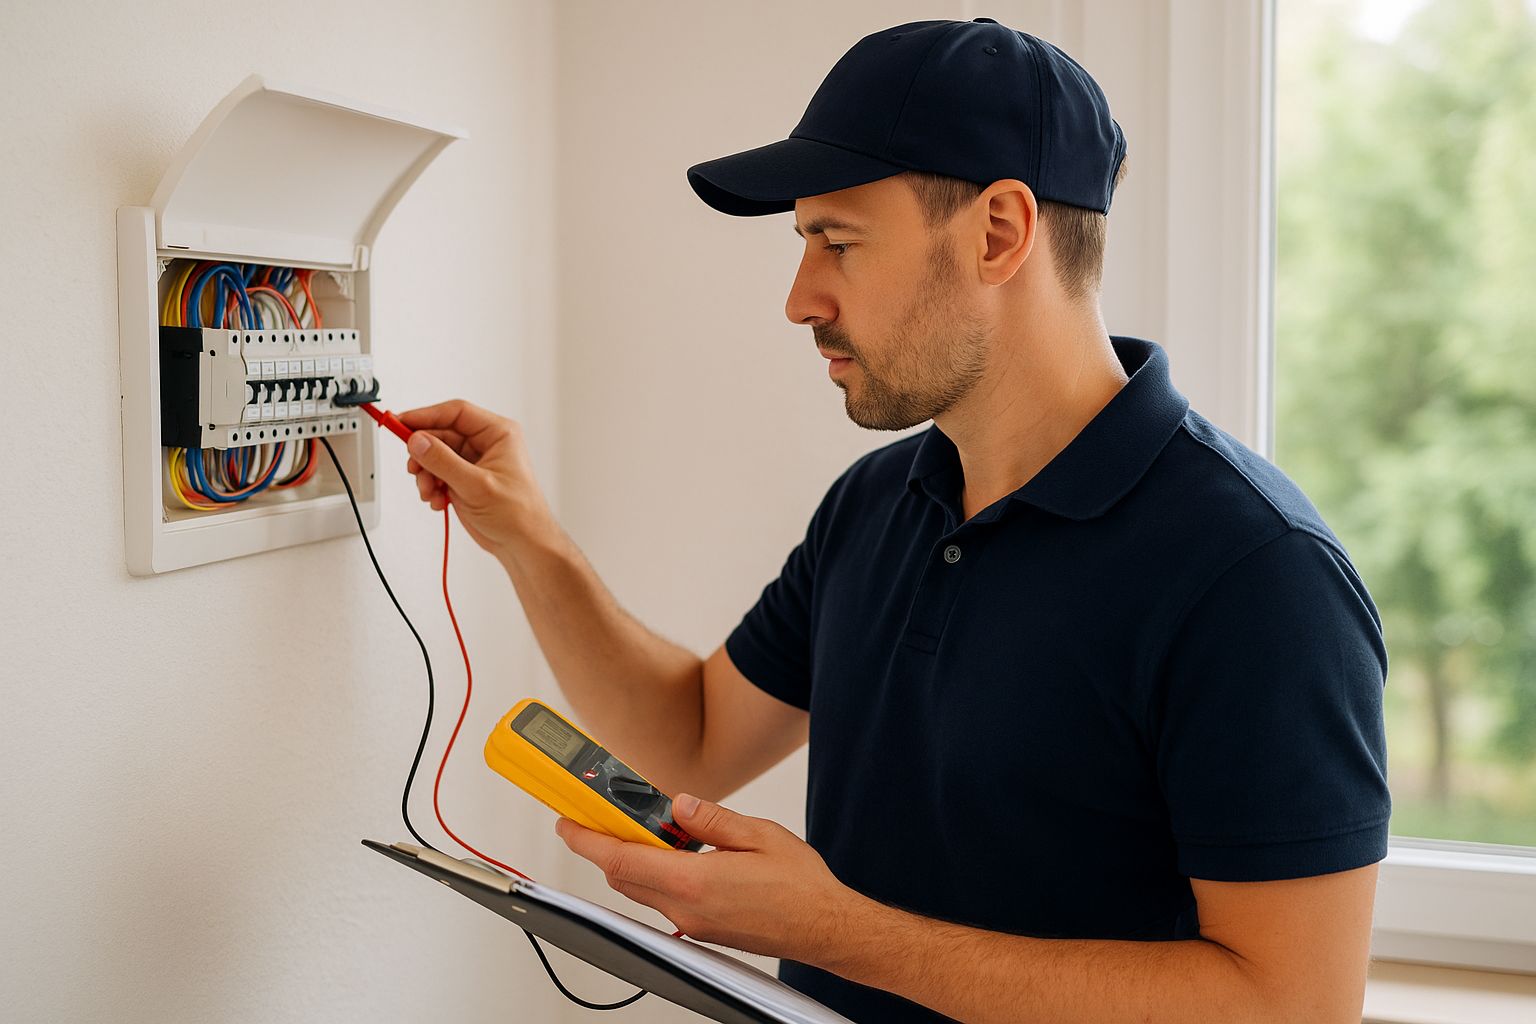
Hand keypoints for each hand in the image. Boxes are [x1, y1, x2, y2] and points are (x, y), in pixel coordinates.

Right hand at [398, 399, 554, 559]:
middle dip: (424, 454)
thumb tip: (417, 441)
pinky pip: (437, 473)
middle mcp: (485, 444)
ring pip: (435, 456)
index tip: (400, 423)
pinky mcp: (464, 480)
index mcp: (498, 434)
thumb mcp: (476, 485)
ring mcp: (473, 462)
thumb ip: (443, 461)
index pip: (455, 412)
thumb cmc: (518, 514)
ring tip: (430, 492)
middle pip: (441, 434)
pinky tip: (439, 501)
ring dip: (426, 474)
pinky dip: (432, 486)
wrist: (522, 544)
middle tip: (414, 469)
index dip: (426, 416)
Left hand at [555, 794, 862, 963]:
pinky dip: (655, 875)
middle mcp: (686, 907)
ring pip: (641, 889)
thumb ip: (711, 819)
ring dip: (630, 860)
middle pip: (623, 877)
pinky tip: (673, 854)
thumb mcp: (758, 835)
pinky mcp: (702, 929)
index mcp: (695, 881)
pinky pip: (663, 900)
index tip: (568, 823)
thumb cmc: (800, 885)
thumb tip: (678, 805)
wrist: (824, 927)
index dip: (587, 840)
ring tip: (639, 829)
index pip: (622, 859)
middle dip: (604, 846)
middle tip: (599, 817)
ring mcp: (692, 923)